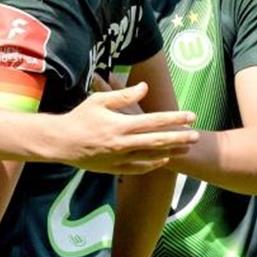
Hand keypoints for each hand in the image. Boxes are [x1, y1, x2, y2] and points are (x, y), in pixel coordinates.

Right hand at [60, 81, 197, 174]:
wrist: (60, 143)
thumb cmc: (79, 118)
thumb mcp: (99, 100)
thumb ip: (123, 95)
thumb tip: (144, 88)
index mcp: (121, 125)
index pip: (154, 121)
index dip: (174, 118)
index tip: (190, 116)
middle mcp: (123, 143)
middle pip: (158, 140)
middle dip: (179, 137)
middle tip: (196, 136)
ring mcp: (119, 158)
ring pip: (151, 156)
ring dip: (170, 152)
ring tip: (186, 148)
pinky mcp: (114, 168)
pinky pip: (138, 167)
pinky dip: (152, 164)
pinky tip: (162, 160)